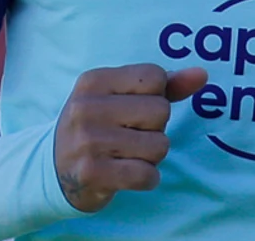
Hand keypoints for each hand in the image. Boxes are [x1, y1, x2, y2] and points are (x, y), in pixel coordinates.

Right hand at [53, 64, 206, 211]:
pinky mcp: (91, 173)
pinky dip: (147, 178)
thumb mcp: (122, 97)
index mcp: (93, 81)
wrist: (52, 170)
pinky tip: (128, 174)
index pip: (155, 76)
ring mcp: (87, 141)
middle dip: (155, 128)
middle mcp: (86, 108)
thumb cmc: (98, 126)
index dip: (155, 95)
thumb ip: (166, 85)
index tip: (132, 109)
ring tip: (126, 155)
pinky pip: (147, 174)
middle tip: (128, 136)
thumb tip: (202, 75)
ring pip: (159, 145)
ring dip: (151, 155)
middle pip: (160, 111)